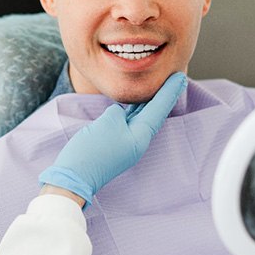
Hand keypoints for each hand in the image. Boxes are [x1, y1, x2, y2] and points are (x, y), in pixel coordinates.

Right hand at [39, 72, 186, 203]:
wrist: (73, 177)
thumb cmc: (92, 150)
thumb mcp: (108, 123)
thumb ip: (118, 112)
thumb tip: (119, 113)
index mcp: (141, 136)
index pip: (159, 108)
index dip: (170, 91)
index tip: (181, 76)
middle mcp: (137, 140)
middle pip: (154, 112)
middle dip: (164, 94)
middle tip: (176, 77)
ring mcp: (126, 142)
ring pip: (141, 116)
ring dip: (149, 101)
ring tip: (158, 85)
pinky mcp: (114, 142)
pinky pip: (128, 121)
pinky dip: (134, 109)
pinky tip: (135, 101)